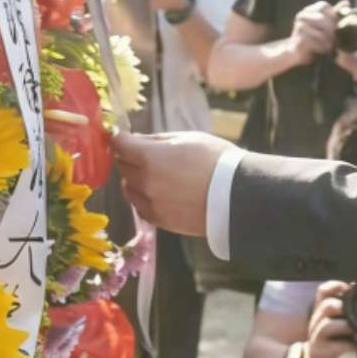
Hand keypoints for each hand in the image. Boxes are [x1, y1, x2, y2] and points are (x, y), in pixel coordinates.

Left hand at [114, 130, 230, 236]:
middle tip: (145, 154)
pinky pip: (139, 206)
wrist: (237, 197)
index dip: (120, 138)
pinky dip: (144, 198)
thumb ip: (156, 140)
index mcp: (149, 156)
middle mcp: (144, 181)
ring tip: (157, 175)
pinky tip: (161, 192)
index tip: (125, 137)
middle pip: (122, 165)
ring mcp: (149, 203)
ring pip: (128, 187)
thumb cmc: (216, 161)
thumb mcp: (188, 138)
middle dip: (129, 157)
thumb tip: (135, 140)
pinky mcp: (158, 220)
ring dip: (135, 179)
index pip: (119, 144)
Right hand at [287, 1, 338, 66]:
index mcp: (309, 10)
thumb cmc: (316, 39)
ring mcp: (299, 27)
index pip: (324, 6)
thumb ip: (336, 15)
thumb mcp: (327, 26)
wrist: (299, 54)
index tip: (335, 27)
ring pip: (321, 33)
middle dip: (332, 31)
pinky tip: (322, 51)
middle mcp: (302, 16)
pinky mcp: (298, 40)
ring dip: (328, 42)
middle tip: (335, 40)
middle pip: (324, 19)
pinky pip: (316, 44)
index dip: (333, 17)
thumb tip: (347, 2)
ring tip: (329, 47)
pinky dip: (322, 48)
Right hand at [300, 282, 354, 357]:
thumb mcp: (337, 320)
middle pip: (328, 306)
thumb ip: (348, 309)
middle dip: (346, 308)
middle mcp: (317, 320)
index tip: (353, 289)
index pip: (323, 291)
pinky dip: (352, 345)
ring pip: (328, 325)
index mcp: (322, 309)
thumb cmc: (333, 337)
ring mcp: (317, 336)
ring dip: (348, 327)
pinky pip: (337, 346)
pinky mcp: (321, 351)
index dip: (337, 286)